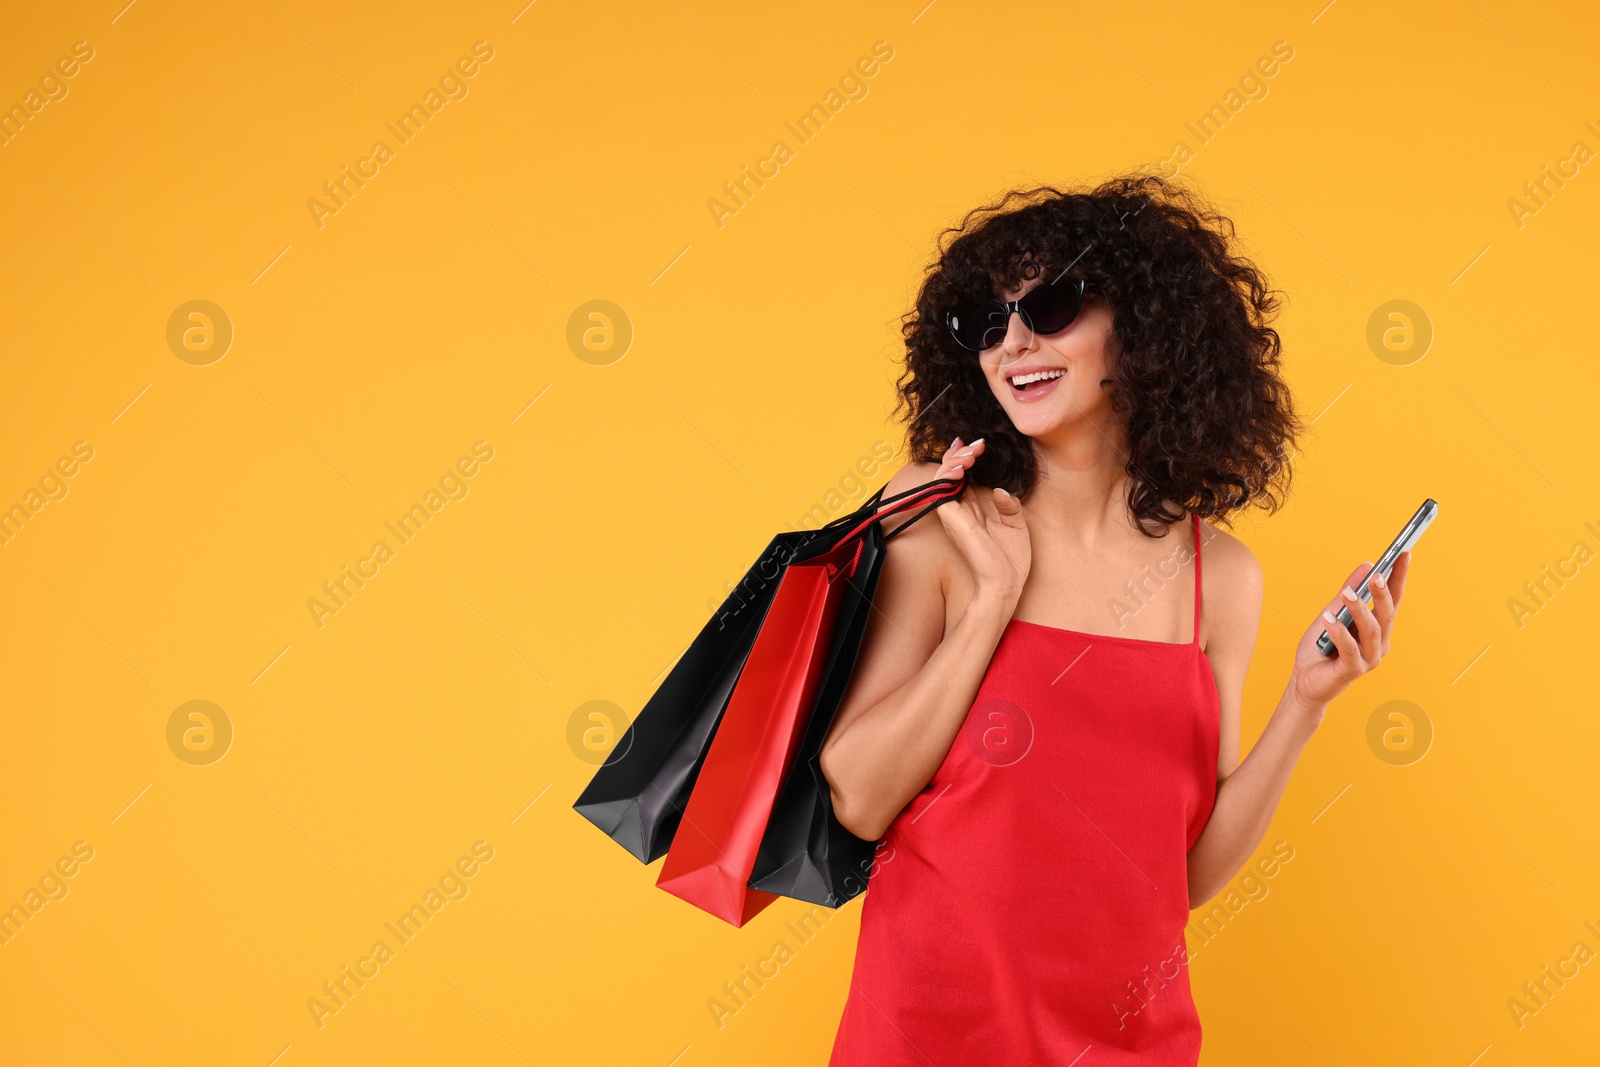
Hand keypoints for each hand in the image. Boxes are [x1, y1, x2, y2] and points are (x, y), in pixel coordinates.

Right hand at [932, 437, 1031, 611]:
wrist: (1005, 584)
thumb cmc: (1010, 562)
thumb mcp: (1017, 525)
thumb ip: (1008, 505)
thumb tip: (999, 489)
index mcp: (974, 512)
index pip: (963, 478)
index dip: (966, 459)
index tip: (979, 445)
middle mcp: (960, 510)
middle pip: (950, 472)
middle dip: (961, 453)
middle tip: (978, 445)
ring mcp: (954, 513)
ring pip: (943, 475)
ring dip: (955, 458)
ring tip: (972, 452)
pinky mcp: (952, 517)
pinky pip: (941, 487)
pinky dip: (948, 472)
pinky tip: (964, 464)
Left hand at [1289, 551, 1411, 709]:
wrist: (1304, 682)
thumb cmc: (1320, 647)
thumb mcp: (1331, 613)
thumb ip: (1348, 593)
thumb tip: (1366, 565)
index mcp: (1378, 628)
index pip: (1392, 599)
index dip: (1399, 577)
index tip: (1404, 554)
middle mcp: (1379, 644)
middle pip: (1387, 615)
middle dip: (1383, 594)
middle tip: (1377, 574)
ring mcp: (1369, 660)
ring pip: (1372, 631)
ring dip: (1360, 611)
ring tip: (1347, 594)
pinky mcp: (1353, 671)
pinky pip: (1350, 649)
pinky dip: (1340, 632)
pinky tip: (1329, 619)